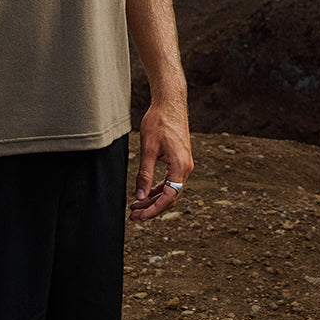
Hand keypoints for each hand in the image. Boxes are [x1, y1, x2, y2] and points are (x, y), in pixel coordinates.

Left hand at [129, 97, 193, 222]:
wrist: (170, 102)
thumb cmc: (159, 121)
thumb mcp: (149, 148)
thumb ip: (145, 174)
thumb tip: (141, 197)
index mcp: (180, 167)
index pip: (168, 198)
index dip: (153, 210)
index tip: (139, 217)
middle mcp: (186, 168)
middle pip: (170, 197)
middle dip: (152, 208)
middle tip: (134, 216)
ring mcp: (184, 164)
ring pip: (170, 190)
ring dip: (154, 200)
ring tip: (136, 207)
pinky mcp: (180, 160)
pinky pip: (171, 181)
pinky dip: (159, 189)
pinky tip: (147, 193)